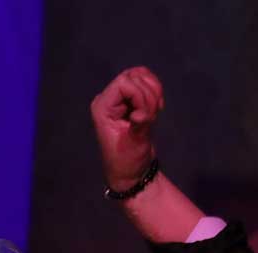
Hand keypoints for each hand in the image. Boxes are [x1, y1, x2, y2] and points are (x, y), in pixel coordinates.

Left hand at [89, 67, 163, 191]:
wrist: (133, 171)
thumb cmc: (127, 161)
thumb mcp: (134, 144)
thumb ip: (139, 125)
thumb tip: (141, 114)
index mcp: (102, 107)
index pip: (124, 83)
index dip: (140, 95)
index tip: (145, 117)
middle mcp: (108, 98)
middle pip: (134, 76)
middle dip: (149, 93)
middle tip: (152, 116)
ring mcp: (119, 97)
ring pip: (141, 76)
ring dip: (154, 92)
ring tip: (154, 113)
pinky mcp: (130, 99)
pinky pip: (146, 83)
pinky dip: (155, 92)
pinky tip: (156, 109)